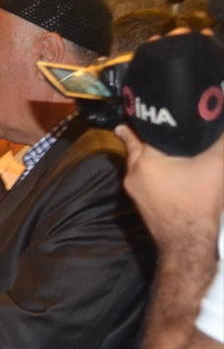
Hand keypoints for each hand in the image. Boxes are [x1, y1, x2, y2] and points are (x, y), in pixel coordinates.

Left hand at [118, 125, 223, 252]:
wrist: (187, 242)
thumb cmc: (199, 203)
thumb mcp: (217, 164)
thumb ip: (220, 139)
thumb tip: (219, 121)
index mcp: (145, 160)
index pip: (144, 129)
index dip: (151, 117)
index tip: (149, 105)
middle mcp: (132, 173)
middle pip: (135, 146)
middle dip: (139, 133)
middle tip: (139, 121)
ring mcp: (132, 190)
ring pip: (135, 163)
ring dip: (143, 152)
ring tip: (151, 140)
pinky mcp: (139, 202)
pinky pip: (140, 177)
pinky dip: (148, 168)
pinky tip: (161, 167)